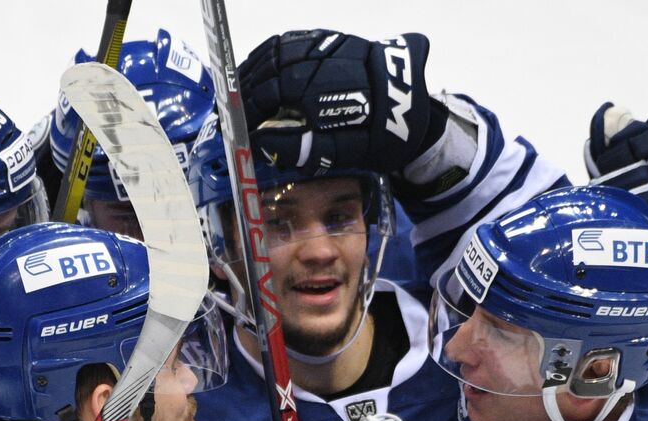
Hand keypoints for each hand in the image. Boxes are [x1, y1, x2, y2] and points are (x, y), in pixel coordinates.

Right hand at [239, 29, 439, 175]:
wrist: (415, 104)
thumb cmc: (383, 135)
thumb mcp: (349, 154)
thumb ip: (305, 149)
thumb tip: (262, 143)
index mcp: (326, 93)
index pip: (271, 96)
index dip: (248, 111)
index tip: (236, 126)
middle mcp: (323, 64)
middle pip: (270, 71)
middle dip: (246, 92)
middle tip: (231, 112)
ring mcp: (328, 47)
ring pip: (277, 51)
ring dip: (253, 70)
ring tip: (239, 91)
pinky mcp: (332, 39)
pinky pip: (291, 40)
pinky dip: (269, 53)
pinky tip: (260, 68)